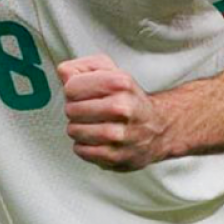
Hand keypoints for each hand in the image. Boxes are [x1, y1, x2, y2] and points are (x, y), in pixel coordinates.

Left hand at [58, 54, 170, 171]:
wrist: (159, 128)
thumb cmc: (128, 98)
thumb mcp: (109, 71)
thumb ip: (81, 67)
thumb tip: (64, 73)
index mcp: (119, 83)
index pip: (71, 87)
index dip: (73, 91)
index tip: (84, 94)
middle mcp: (122, 108)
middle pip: (71, 110)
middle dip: (75, 110)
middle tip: (88, 111)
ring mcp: (120, 135)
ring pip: (74, 131)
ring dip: (78, 129)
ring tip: (92, 125)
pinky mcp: (116, 156)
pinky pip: (81, 150)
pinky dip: (84, 146)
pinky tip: (96, 139)